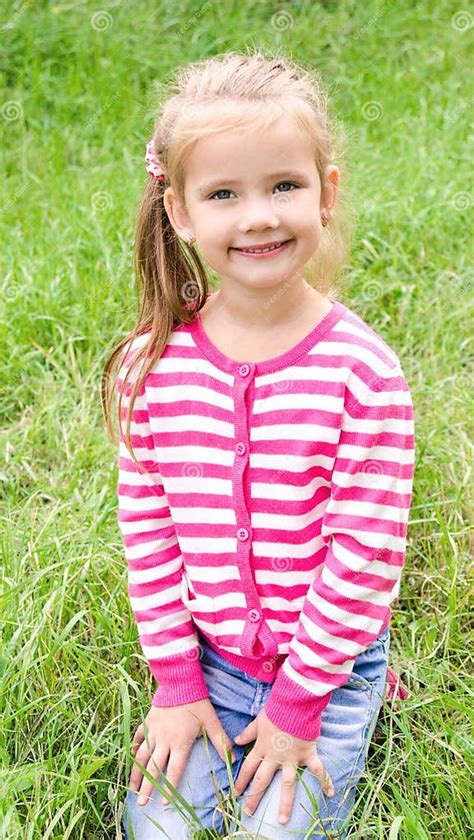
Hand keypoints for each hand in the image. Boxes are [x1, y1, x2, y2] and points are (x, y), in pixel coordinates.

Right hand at [129, 698, 235, 806]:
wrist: (179, 682)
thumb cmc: (196, 702)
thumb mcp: (210, 721)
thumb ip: (220, 741)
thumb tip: (233, 759)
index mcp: (180, 743)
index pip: (174, 770)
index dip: (170, 788)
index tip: (165, 803)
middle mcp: (164, 740)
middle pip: (154, 768)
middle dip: (148, 788)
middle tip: (142, 804)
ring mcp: (153, 731)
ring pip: (142, 757)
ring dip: (136, 774)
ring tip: (132, 790)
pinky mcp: (147, 722)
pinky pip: (137, 739)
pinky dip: (133, 750)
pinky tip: (130, 760)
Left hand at [233, 708, 333, 825]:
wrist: (294, 703)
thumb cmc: (276, 710)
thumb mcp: (258, 720)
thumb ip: (248, 732)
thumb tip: (236, 741)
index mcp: (262, 748)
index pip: (249, 768)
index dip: (241, 781)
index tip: (236, 793)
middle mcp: (275, 757)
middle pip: (262, 780)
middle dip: (254, 797)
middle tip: (248, 813)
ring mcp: (292, 758)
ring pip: (287, 784)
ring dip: (285, 803)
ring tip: (282, 820)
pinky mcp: (308, 754)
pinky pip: (318, 770)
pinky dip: (325, 781)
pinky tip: (330, 793)